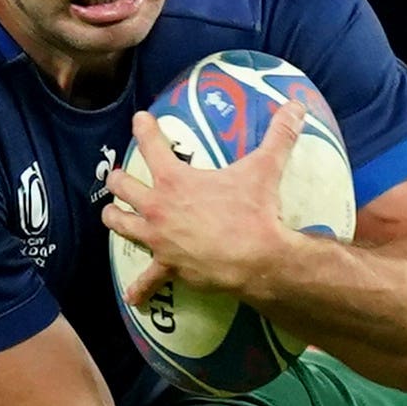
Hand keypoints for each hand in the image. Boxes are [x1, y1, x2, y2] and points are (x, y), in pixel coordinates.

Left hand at [104, 104, 303, 308]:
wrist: (255, 258)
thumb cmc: (254, 211)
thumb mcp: (264, 168)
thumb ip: (279, 135)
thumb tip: (296, 106)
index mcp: (175, 179)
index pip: (152, 145)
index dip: (144, 128)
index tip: (139, 119)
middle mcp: (158, 206)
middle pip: (125, 188)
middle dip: (118, 180)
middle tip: (117, 176)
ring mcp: (158, 238)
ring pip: (122, 225)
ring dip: (114, 218)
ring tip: (110, 214)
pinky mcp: (168, 266)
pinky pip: (148, 280)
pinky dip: (140, 289)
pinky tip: (132, 298)